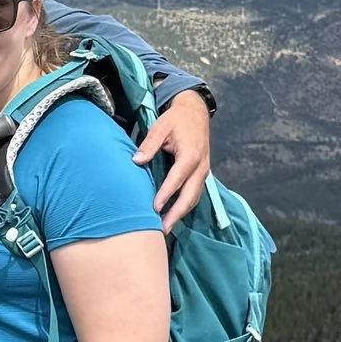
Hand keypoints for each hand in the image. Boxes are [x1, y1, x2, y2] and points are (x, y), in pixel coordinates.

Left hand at [134, 86, 212, 221]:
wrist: (195, 112)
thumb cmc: (176, 119)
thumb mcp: (160, 126)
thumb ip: (149, 144)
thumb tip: (136, 160)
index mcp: (190, 155)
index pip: (177, 179)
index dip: (166, 195)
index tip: (155, 208)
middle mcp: (200, 167)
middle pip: (190, 196)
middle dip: (176, 214)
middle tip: (162, 229)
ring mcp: (203, 172)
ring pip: (194, 198)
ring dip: (181, 214)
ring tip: (165, 228)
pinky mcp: (201, 174)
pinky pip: (195, 194)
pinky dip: (185, 206)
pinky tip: (173, 215)